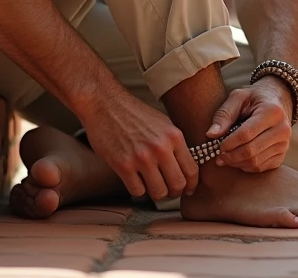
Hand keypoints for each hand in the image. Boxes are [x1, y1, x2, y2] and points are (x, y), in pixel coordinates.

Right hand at [78, 87, 197, 200]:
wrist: (106, 104)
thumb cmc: (135, 114)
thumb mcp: (164, 123)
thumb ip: (175, 144)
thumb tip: (186, 167)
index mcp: (174, 136)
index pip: (192, 170)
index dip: (191, 184)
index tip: (188, 190)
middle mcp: (160, 147)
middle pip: (177, 184)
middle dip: (174, 192)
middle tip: (168, 191)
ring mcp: (141, 157)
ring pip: (158, 192)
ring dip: (156, 193)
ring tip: (152, 186)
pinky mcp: (122, 165)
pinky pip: (138, 191)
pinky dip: (138, 189)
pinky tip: (136, 180)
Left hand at [207, 79, 293, 172]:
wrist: (278, 100)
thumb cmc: (254, 98)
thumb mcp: (238, 97)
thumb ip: (224, 114)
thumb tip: (211, 135)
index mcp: (272, 112)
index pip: (246, 134)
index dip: (228, 143)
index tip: (217, 145)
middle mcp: (282, 129)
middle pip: (251, 151)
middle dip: (230, 156)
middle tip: (218, 156)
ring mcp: (285, 144)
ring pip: (255, 162)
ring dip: (236, 163)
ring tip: (225, 158)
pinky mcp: (282, 155)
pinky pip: (261, 168)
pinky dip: (246, 167)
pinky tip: (238, 159)